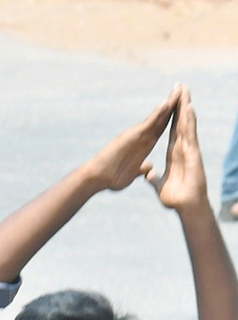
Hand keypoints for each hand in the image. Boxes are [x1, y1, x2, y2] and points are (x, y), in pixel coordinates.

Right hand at [84, 85, 179, 191]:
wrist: (97, 179)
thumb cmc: (111, 178)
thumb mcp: (132, 173)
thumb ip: (141, 168)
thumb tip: (148, 166)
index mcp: (145, 145)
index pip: (162, 128)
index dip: (174, 118)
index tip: (184, 108)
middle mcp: (142, 137)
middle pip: (162, 118)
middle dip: (173, 103)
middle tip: (183, 88)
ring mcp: (137, 135)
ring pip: (158, 116)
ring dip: (169, 102)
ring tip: (179, 89)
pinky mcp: (132, 136)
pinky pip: (149, 123)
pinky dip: (158, 113)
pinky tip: (168, 103)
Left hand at [147, 88, 208, 212]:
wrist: (186, 207)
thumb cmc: (176, 198)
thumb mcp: (160, 185)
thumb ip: (155, 178)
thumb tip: (149, 174)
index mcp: (174, 155)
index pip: (172, 132)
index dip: (170, 119)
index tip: (170, 105)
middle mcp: (183, 149)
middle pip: (180, 123)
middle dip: (180, 106)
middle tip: (181, 89)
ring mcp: (189, 149)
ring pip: (186, 125)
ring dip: (186, 108)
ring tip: (185, 92)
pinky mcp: (192, 153)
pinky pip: (189, 134)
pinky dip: (189, 121)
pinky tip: (188, 108)